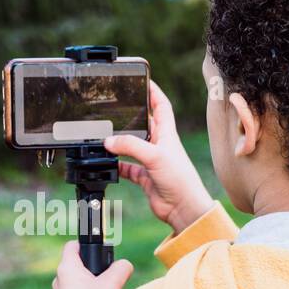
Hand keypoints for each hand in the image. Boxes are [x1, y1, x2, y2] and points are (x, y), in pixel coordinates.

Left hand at [53, 241, 133, 288]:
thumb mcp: (112, 283)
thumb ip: (121, 268)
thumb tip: (125, 265)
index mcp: (67, 268)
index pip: (73, 246)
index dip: (86, 245)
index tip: (97, 250)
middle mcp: (60, 279)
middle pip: (77, 265)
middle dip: (93, 268)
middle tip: (107, 275)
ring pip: (78, 281)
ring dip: (91, 284)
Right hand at [105, 80, 214, 234]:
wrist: (184, 208)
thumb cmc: (179, 179)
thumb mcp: (155, 156)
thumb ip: (131, 146)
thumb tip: (108, 141)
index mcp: (167, 134)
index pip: (161, 105)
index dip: (153, 91)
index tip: (143, 80)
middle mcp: (159, 145)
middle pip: (144, 123)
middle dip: (131, 115)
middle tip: (116, 105)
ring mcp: (151, 161)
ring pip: (132, 146)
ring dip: (120, 142)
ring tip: (105, 134)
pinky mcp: (145, 176)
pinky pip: (127, 167)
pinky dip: (117, 165)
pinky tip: (107, 163)